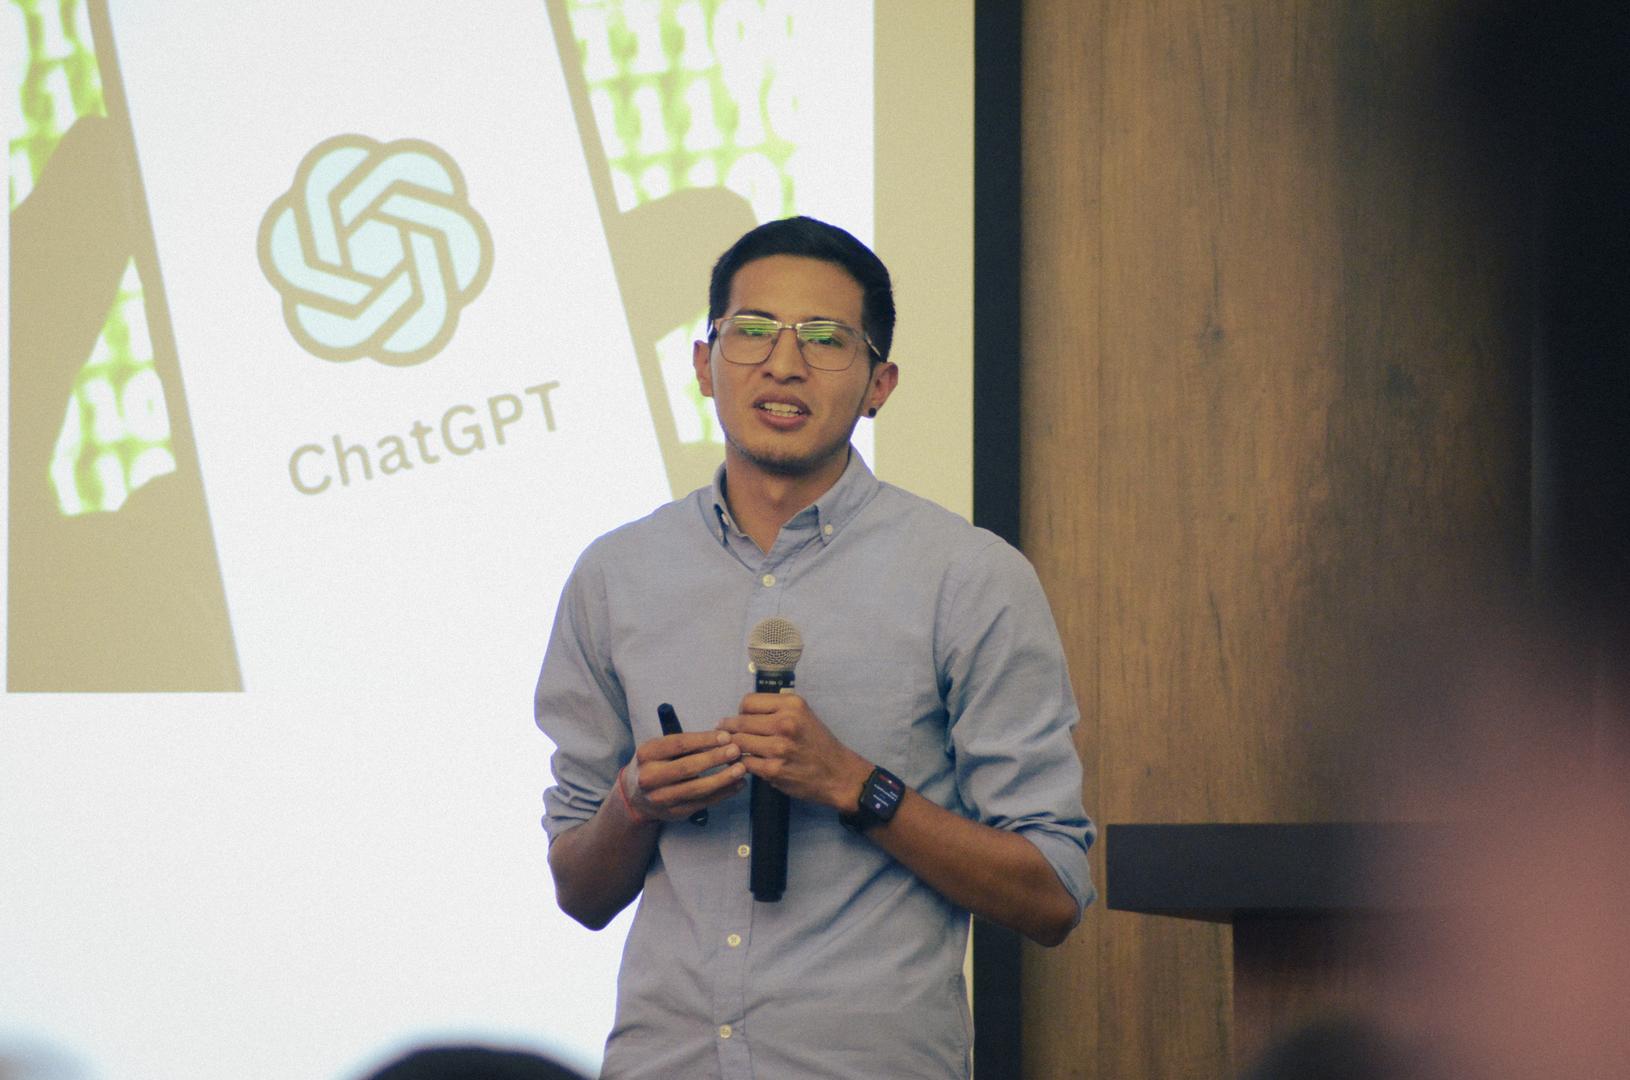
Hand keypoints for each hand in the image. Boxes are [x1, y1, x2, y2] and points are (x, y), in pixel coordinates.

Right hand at [623, 730, 745, 822]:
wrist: (636, 797)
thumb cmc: (656, 765)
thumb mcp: (660, 748)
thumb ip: (687, 743)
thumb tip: (722, 738)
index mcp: (646, 754)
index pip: (678, 744)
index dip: (703, 740)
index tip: (725, 736)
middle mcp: (649, 777)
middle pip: (687, 767)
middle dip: (714, 759)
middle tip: (736, 751)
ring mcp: (661, 798)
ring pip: (696, 789)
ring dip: (722, 779)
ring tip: (741, 769)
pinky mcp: (674, 813)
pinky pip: (703, 803)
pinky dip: (723, 794)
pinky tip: (737, 785)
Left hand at [718, 692, 873, 810]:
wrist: (838, 773)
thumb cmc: (818, 743)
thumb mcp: (803, 715)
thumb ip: (776, 710)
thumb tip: (741, 713)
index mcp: (792, 705)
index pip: (748, 702)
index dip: (741, 711)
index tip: (743, 719)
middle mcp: (785, 723)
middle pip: (740, 722)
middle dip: (730, 730)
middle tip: (727, 735)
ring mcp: (779, 748)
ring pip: (739, 742)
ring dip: (734, 747)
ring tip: (735, 749)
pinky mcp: (774, 770)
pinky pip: (745, 763)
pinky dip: (743, 763)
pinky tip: (747, 763)